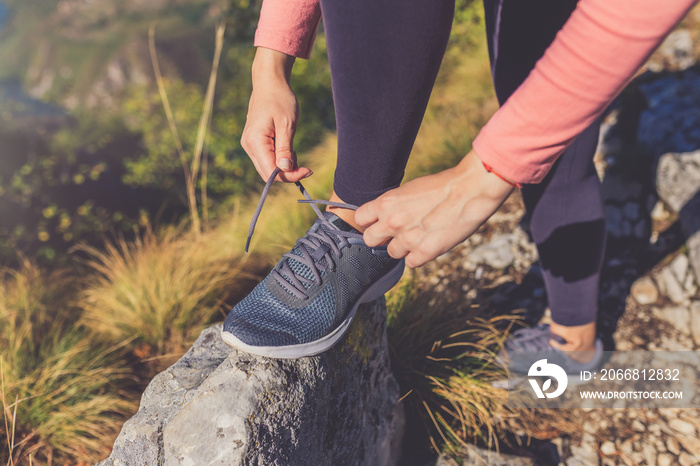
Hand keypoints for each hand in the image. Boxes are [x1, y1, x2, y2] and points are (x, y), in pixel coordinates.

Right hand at [241, 48, 311, 181]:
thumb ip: (285, 149)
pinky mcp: (253, 142)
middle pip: (267, 173)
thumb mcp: (287, 125)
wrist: (269, 83)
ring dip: (284, 165)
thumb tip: (285, 169)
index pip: (271, 172)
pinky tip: (287, 145)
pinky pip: (266, 158)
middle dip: (288, 173)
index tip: (307, 171)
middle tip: (305, 166)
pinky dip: (279, 158)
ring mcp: (249, 144)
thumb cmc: (280, 100)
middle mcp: (248, 145)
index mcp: (255, 141)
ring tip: (293, 148)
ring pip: (267, 167)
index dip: (290, 176)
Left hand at [355, 150, 513, 267]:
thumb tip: (384, 217)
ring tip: (420, 235)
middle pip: (369, 240)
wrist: (470, 190)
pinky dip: (419, 256)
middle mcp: (392, 222)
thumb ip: (393, 205)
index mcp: (386, 203)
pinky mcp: (424, 253)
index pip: (360, 218)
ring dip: (403, 247)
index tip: (377, 222)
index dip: (369, 222)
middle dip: (381, 238)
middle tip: (395, 233)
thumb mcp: (410, 189)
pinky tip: (430, 243)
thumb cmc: (442, 186)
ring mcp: (407, 239)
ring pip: (392, 253)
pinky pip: (411, 262)